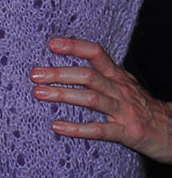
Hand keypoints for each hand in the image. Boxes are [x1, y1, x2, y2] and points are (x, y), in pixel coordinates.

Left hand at [31, 36, 171, 163]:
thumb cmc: (142, 107)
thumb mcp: (124, 85)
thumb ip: (101, 74)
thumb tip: (64, 64)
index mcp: (118, 76)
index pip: (96, 53)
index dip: (74, 46)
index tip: (51, 44)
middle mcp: (121, 90)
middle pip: (88, 75)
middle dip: (59, 73)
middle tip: (34, 74)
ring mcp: (125, 111)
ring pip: (92, 99)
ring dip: (63, 95)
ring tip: (39, 93)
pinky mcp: (128, 132)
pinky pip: (100, 130)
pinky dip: (78, 129)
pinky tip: (57, 127)